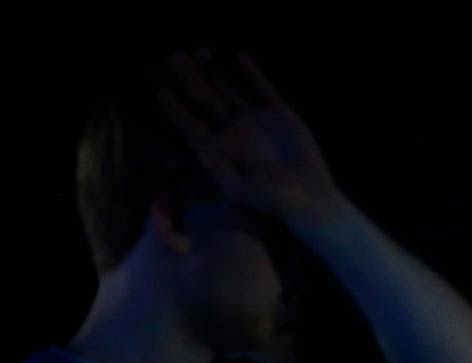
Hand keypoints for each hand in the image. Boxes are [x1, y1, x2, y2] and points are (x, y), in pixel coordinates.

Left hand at [157, 50, 340, 226]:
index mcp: (219, 148)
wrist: (310, 199)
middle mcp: (233, 130)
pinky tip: (240, 59)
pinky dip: (252, 75)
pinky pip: (263, 89)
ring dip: (214, 71)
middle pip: (204, 98)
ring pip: (229, 89)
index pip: (190, 124)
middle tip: (176, 59)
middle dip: (189, 79)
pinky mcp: (280, 115)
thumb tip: (198, 151)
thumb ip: (219, 174)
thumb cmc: (273, 202)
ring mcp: (256, 120)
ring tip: (202, 52)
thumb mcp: (241, 193)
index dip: (175, 108)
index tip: (161, 91)